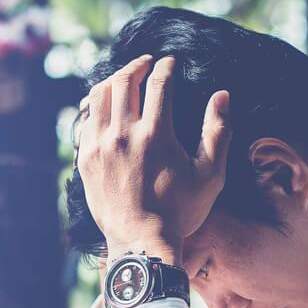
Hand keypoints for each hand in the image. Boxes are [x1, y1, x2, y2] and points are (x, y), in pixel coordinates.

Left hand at [76, 55, 230, 264]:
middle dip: (137, 65)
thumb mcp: (210, 175)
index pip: (158, 82)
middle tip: (146, 64)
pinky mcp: (86, 160)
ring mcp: (100, 147)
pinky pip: (85, 121)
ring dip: (113, 81)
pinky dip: (96, 107)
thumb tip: (222, 96)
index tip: (170, 63)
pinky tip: (106, 109)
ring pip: (99, 96)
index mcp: (155, 135)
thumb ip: (218, 133)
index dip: (166, 66)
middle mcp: (123, 135)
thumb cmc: (180, 212)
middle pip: (124, 80)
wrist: (141, 244)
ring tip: (124, 80)